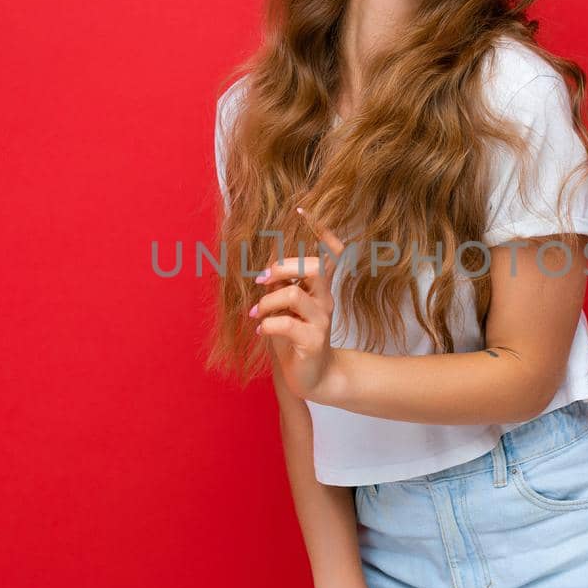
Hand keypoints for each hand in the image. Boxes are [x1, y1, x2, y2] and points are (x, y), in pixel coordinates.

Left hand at [251, 206, 346, 400]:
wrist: (314, 378)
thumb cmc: (296, 338)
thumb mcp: (286, 308)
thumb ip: (280, 285)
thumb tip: (263, 263)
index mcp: (320, 287)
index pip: (331, 251)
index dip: (320, 229)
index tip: (301, 209)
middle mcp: (325, 299)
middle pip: (314, 266)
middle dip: (282, 267)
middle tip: (261, 280)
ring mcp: (322, 320)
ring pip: (294, 294)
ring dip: (267, 301)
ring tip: (256, 314)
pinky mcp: (313, 341)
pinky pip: (285, 324)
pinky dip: (267, 324)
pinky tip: (261, 331)